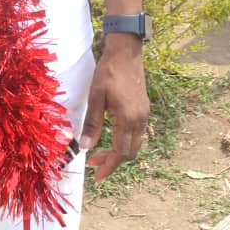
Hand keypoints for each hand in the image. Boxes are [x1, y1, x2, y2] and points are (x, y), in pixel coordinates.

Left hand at [80, 37, 148, 182]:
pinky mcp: (144, 108)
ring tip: (100, 152)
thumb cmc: (108, 71)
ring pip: (135, 144)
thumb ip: (92, 124)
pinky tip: (112, 136)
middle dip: (112, 161)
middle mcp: (139, 120)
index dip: (109, 166)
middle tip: (93, 163)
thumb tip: (85, 148)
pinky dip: (125, 141)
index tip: (97, 177)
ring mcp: (144, 114)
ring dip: (119, 152)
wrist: (126, 52)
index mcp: (127, 119)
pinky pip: (137, 133)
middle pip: (130, 152)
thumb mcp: (95, 96)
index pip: (121, 153)